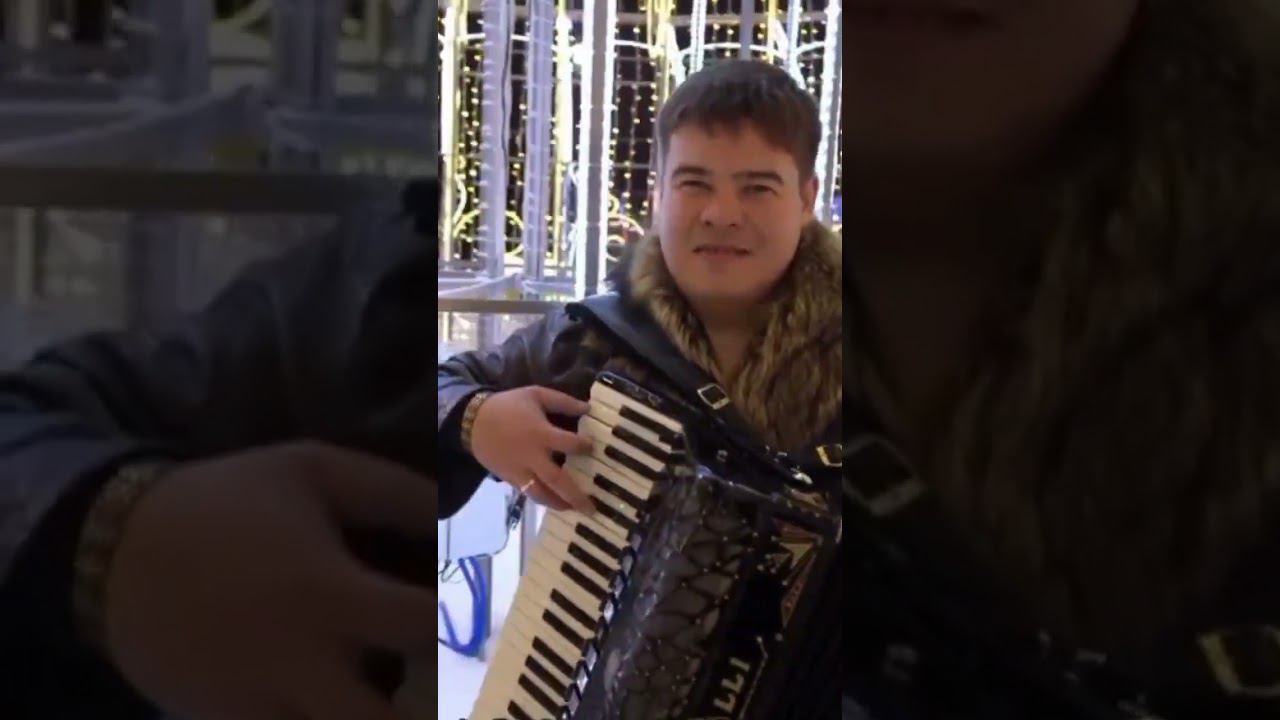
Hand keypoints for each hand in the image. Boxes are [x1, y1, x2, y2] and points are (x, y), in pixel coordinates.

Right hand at [103, 442, 435, 719]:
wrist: (112, 548)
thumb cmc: (226, 502)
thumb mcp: (314, 470)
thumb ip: (396, 492)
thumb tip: (458, 516)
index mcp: (327, 593)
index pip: (421, 627)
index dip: (461, 622)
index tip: (478, 613)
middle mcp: (298, 662)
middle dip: (426, 707)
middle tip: (448, 682)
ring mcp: (258, 702)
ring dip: (373, 718)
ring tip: (396, 695)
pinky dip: (315, 719)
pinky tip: (337, 697)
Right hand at [469, 386, 595, 512]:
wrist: (472, 421)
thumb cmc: (508, 406)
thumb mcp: (536, 394)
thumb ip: (563, 402)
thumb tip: (588, 408)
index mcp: (540, 433)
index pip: (569, 444)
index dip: (584, 447)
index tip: (593, 448)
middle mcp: (532, 456)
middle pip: (557, 481)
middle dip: (575, 495)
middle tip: (592, 508)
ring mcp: (520, 471)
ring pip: (541, 494)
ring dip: (559, 504)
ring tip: (574, 510)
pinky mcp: (510, 479)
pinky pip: (529, 494)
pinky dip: (543, 500)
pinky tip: (554, 502)